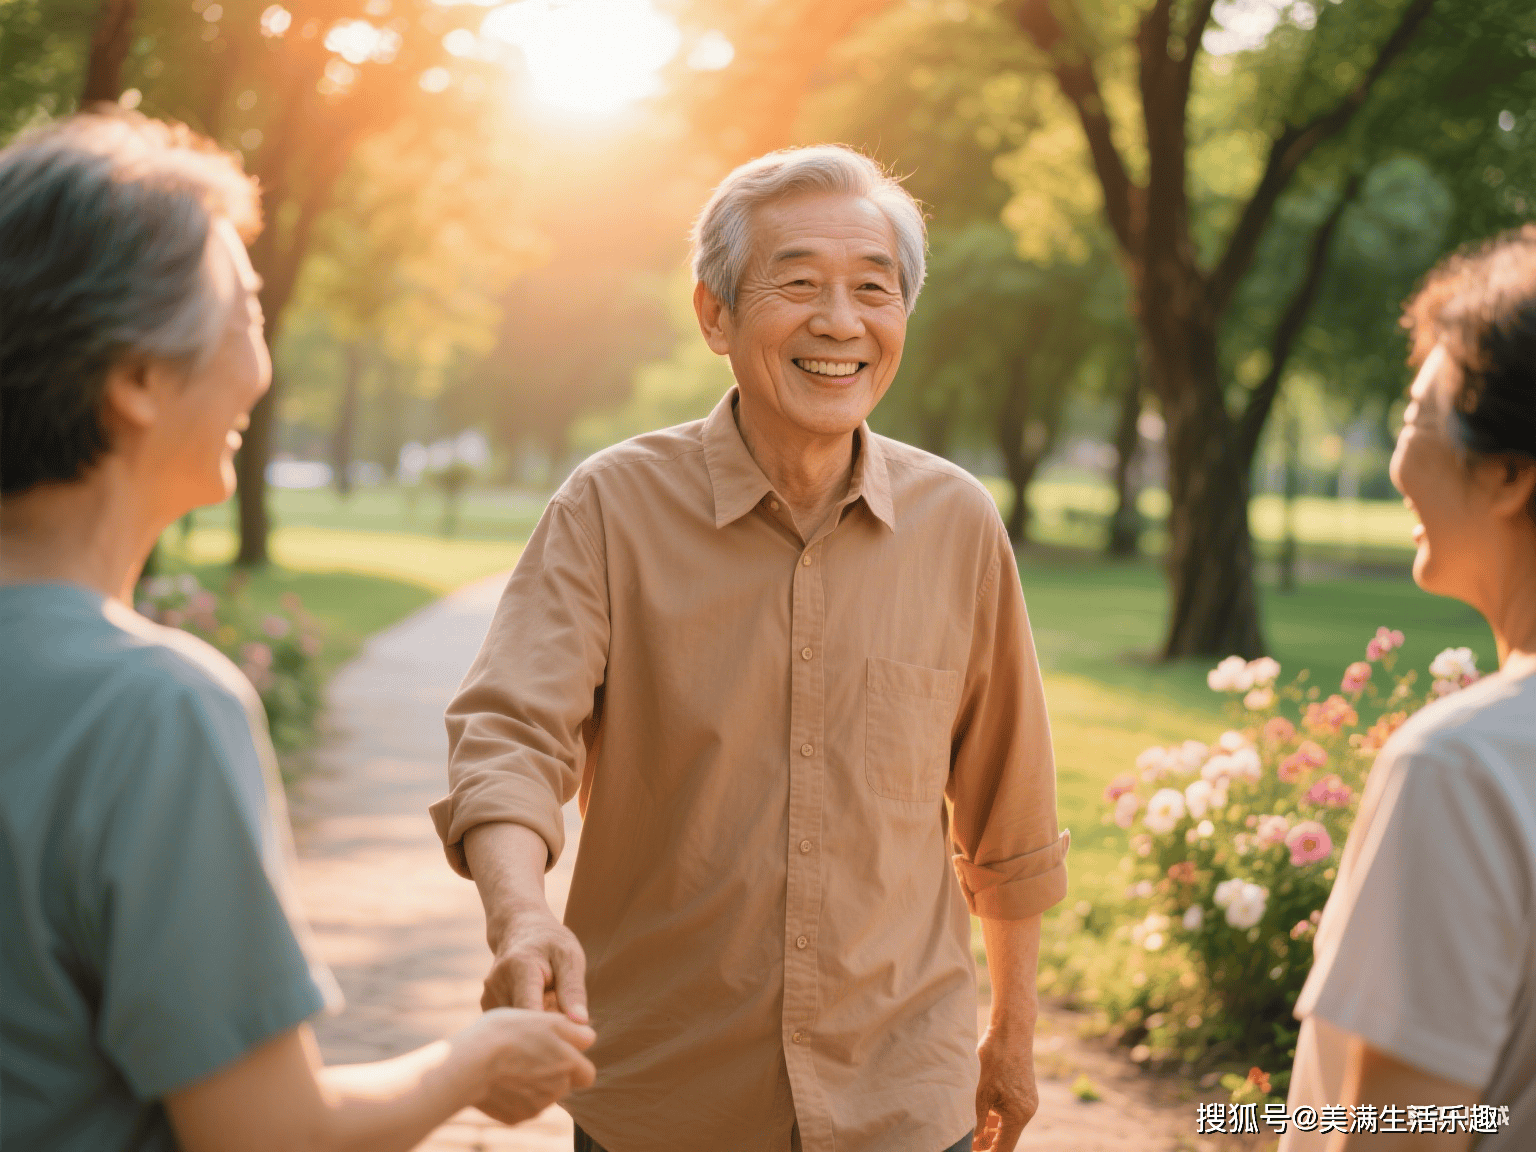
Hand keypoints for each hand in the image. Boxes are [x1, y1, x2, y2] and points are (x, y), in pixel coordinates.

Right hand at [461, 1008, 596, 1124]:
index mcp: (570, 1062)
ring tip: (511, 1064)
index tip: (558, 1050)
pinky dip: (516, 1096)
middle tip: (533, 1056)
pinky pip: (523, 1106)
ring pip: (544, 1095)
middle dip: (556, 1074)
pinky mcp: (518, 1116)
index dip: (574, 1061)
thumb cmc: (507, 1032)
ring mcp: (538, 1105)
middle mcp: (559, 1087)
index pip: (586, 1071)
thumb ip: (571, 1030)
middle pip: (565, 1084)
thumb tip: (588, 1038)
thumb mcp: (544, 1019)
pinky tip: (500, 1080)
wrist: (471, 1063)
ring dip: (535, 1083)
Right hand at [482, 906, 588, 1022]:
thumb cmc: (552, 943)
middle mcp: (497, 982)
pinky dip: (525, 1023)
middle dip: (548, 1029)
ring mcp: (488, 995)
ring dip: (537, 1025)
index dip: (551, 1030)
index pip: (531, 1011)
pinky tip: (535, 1006)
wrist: (520, 928)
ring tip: (549, 1003)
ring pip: (518, 1028)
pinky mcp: (486, 1005)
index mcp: (520, 967)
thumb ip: (573, 989)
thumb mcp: (569, 957)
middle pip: (524, 1024)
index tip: (568, 1037)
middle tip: (565, 1013)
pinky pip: (510, 1025)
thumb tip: (581, 1022)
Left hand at [973, 1023, 1038, 1151]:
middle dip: (989, 1145)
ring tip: (974, 1137)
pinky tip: (984, 1118)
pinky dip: (998, 1117)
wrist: (1011, 1031)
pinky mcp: (1024, 1091)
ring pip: (1008, 1125)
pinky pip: (1011, 1112)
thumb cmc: (995, 1059)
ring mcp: (1027, 1101)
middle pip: (1007, 1138)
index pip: (1004, 1147)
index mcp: (1019, 1115)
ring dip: (992, 1132)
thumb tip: (977, 1142)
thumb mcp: (982, 1093)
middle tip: (971, 1146)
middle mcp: (1027, 1111)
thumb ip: (980, 1121)